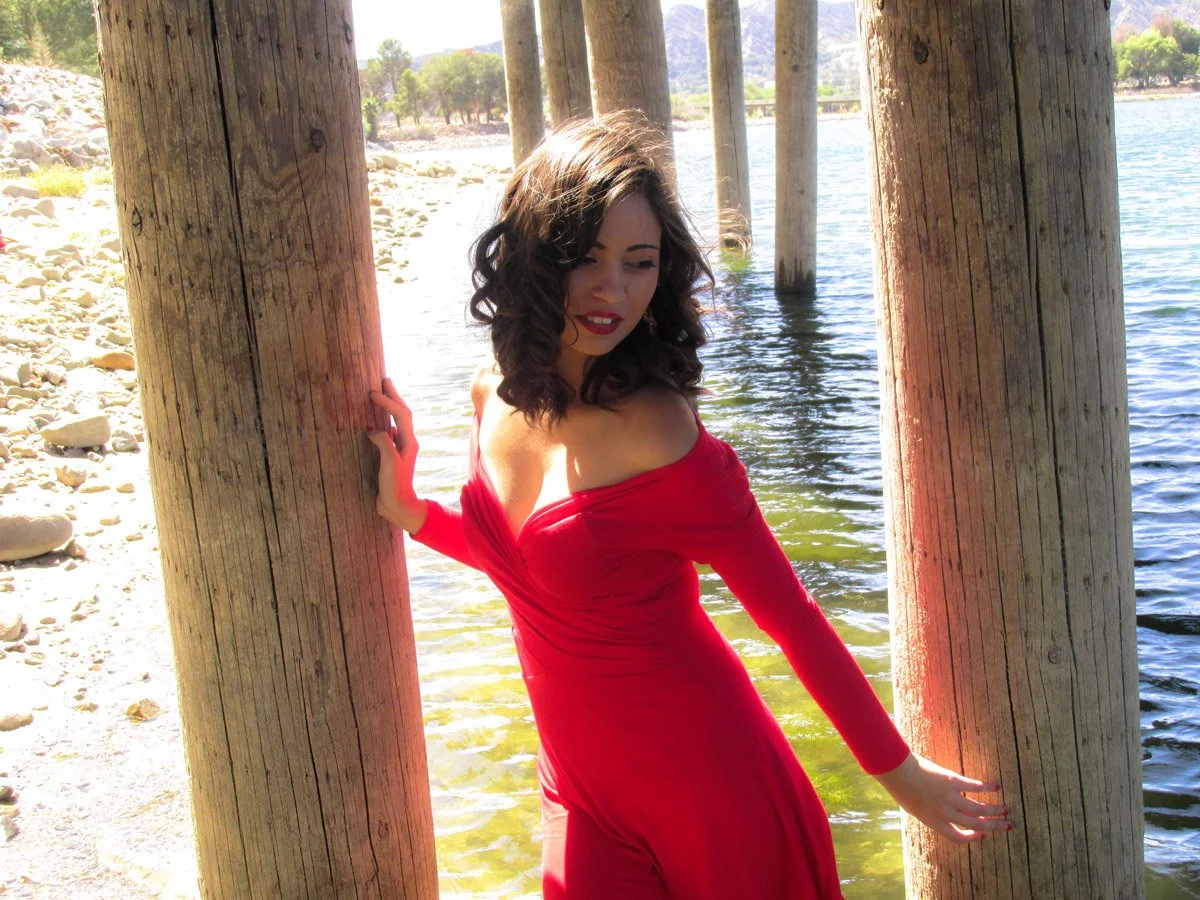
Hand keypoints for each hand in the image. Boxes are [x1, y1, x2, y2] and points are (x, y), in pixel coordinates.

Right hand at [366, 377, 426, 532]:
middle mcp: (408, 442)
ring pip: (397, 422)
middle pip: (403, 414)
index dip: (387, 402)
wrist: (398, 506)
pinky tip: (376, 422)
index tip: (372, 393)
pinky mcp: (392, 456)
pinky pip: (389, 433)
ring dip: (390, 407)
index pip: (400, 415)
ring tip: (380, 394)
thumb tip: (373, 430)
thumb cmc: (395, 486)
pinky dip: (383, 422)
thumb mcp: (389, 462)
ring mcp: (401, 449)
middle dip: (393, 396)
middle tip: (384, 381)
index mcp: (410, 442)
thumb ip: (383, 442)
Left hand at [874, 752, 1009, 842]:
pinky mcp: (952, 782)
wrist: (897, 771)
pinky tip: (995, 785)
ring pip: (978, 809)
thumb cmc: (900, 786)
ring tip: (1005, 808)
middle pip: (975, 824)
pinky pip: (974, 787)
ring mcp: (949, 798)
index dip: (972, 837)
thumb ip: (928, 810)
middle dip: (993, 826)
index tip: (982, 834)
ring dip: (994, 809)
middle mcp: (944, 813)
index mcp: (933, 822)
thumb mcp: (913, 805)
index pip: (958, 837)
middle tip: (1007, 825)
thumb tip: (939, 810)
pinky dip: (986, 787)